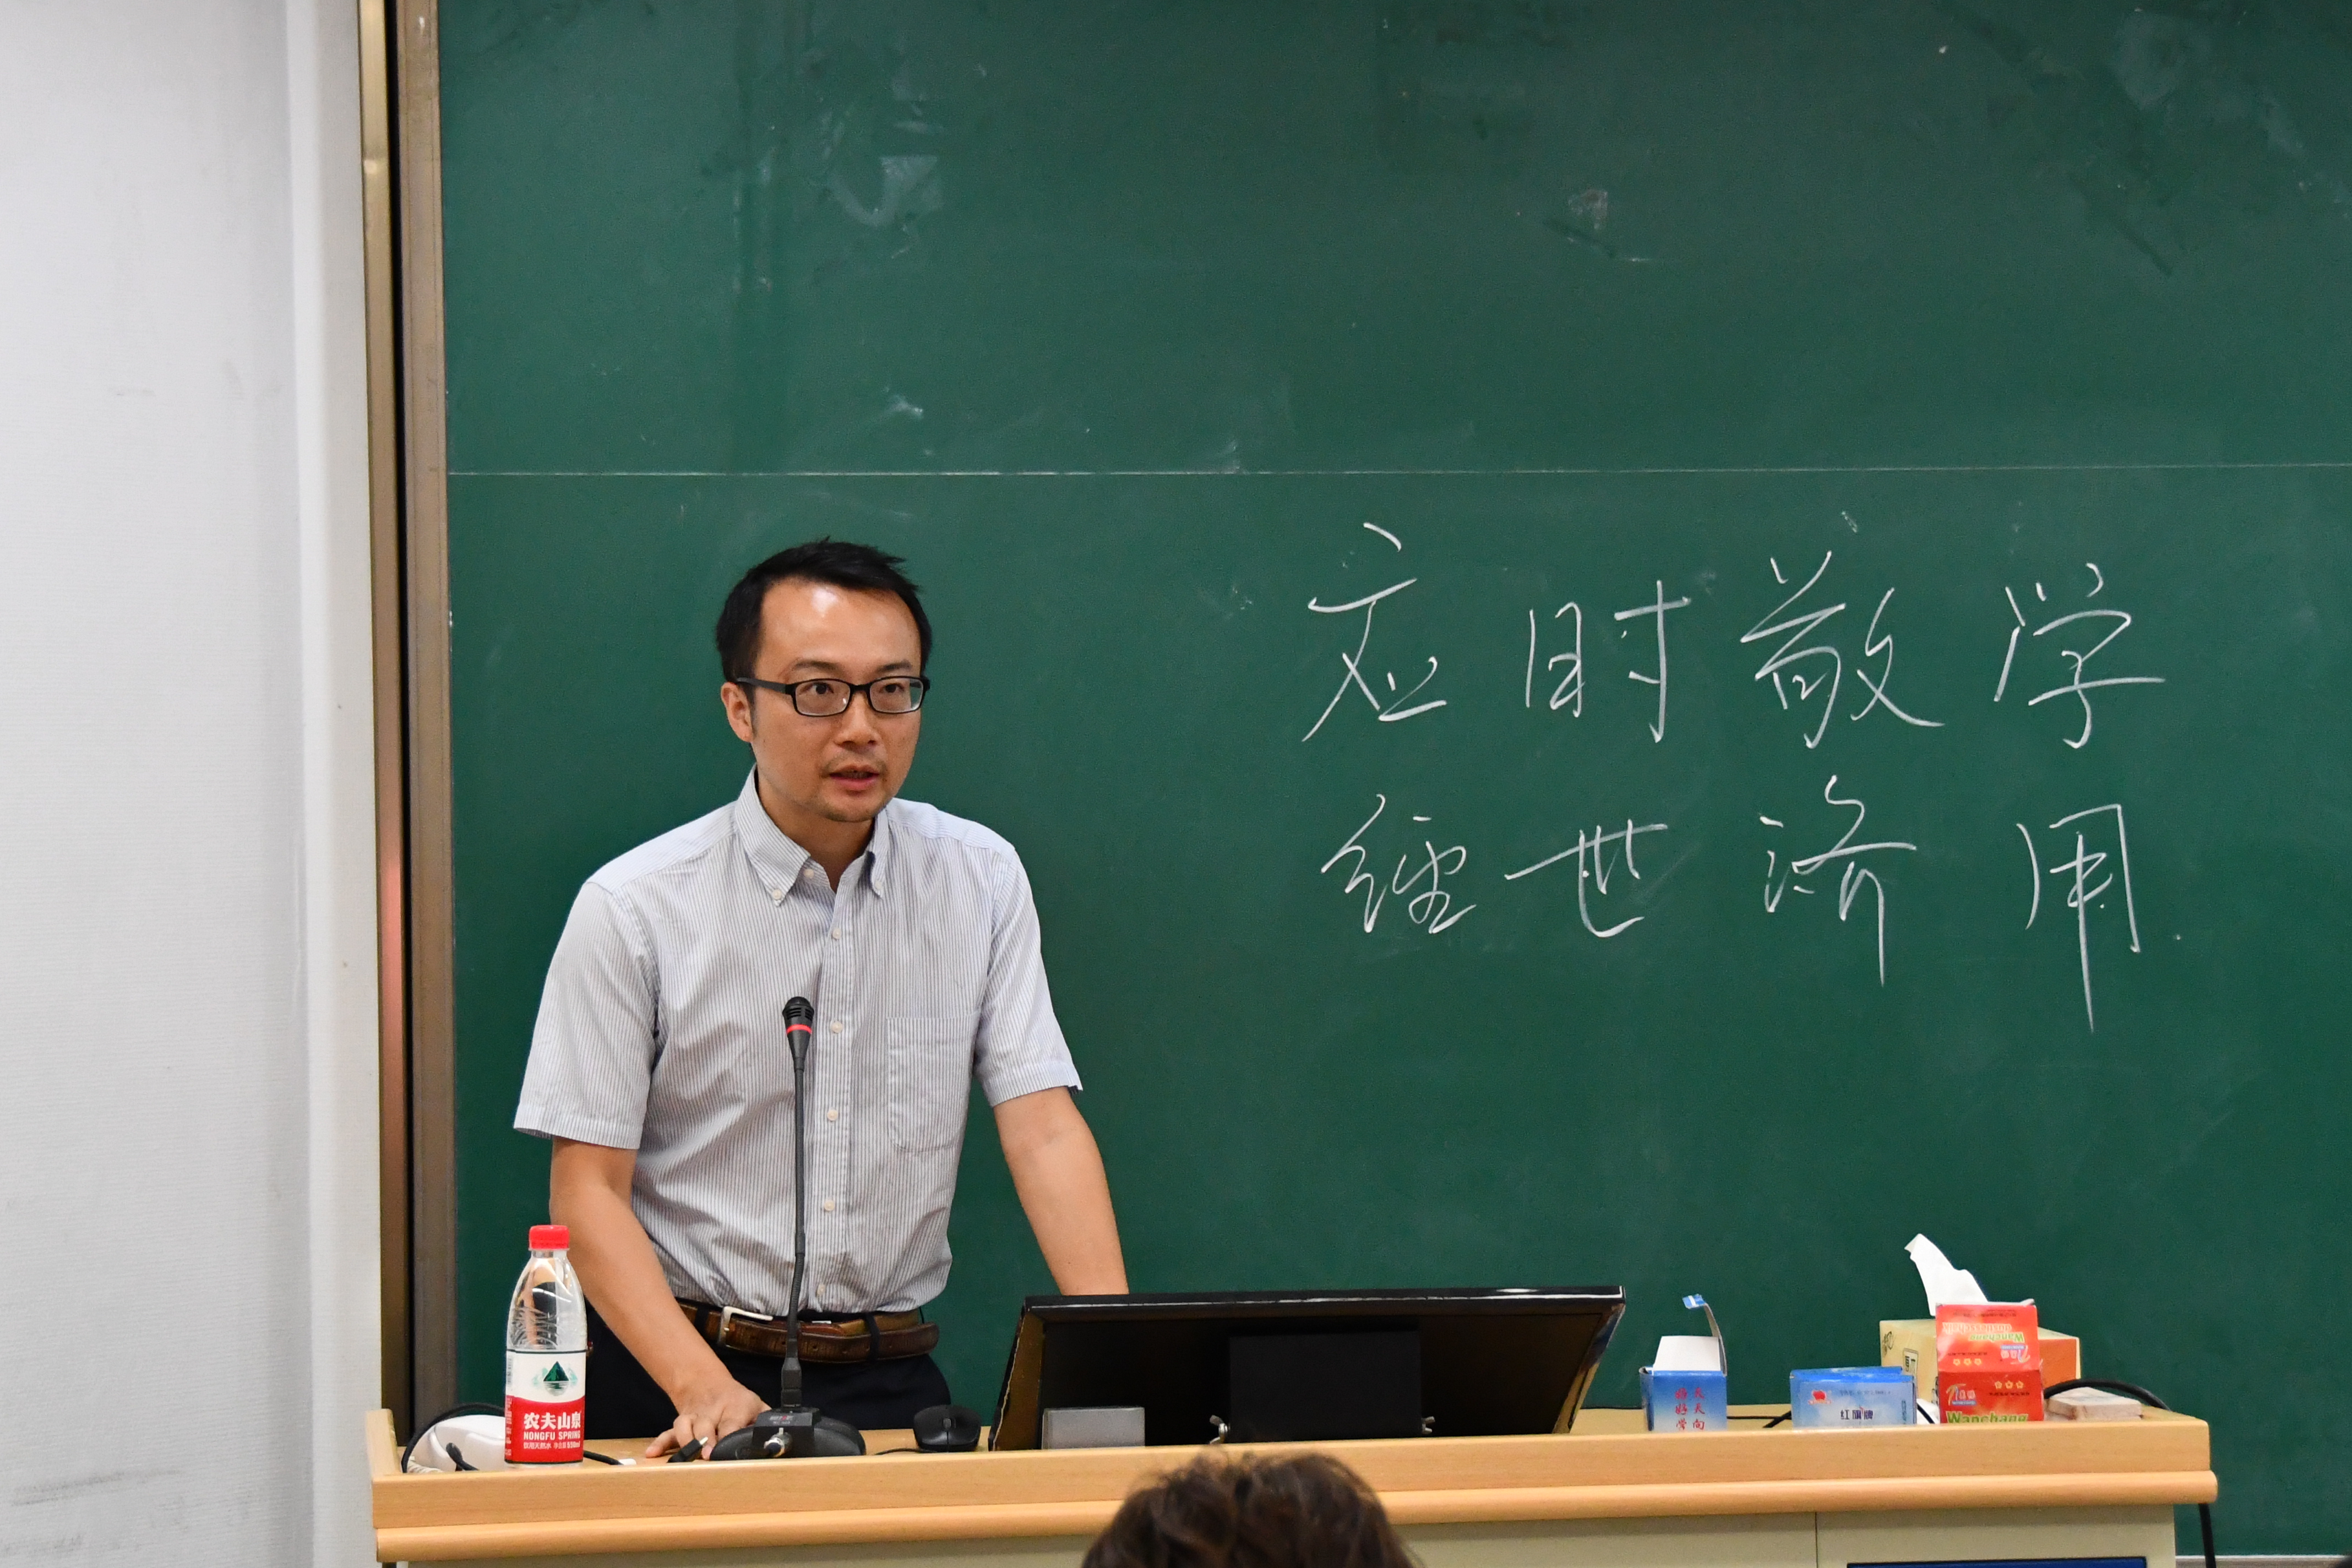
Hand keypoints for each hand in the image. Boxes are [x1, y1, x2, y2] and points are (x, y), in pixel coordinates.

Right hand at [645, 1376, 769, 1459]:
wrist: (709, 1384)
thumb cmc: (738, 1402)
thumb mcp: (758, 1407)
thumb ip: (766, 1422)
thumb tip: (777, 1439)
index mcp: (735, 1407)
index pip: (731, 1422)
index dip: (728, 1435)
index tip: (725, 1449)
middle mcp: (712, 1411)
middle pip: (705, 1425)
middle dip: (705, 1441)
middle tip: (707, 1456)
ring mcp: (694, 1417)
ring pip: (685, 1426)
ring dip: (685, 1442)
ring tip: (685, 1458)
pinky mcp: (681, 1423)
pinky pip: (668, 1432)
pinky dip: (660, 1442)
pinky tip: (652, 1454)